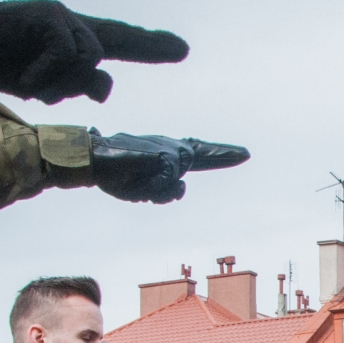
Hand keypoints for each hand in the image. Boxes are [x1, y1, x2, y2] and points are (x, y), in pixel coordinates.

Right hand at [0, 0, 187, 102]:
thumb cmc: (0, 62)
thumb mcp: (45, 83)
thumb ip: (75, 84)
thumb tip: (104, 86)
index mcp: (73, 40)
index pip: (119, 40)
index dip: (149, 46)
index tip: (182, 49)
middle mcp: (73, 24)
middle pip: (106, 51)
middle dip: (117, 62)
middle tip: (132, 62)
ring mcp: (62, 16)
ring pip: (86, 60)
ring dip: (59, 84)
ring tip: (31, 86)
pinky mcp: (49, 15)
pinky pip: (64, 55)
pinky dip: (46, 74)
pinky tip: (27, 78)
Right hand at [90, 131, 247, 203]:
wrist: (96, 159)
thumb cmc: (117, 174)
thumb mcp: (143, 188)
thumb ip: (164, 190)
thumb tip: (181, 187)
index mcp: (167, 153)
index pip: (199, 151)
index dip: (221, 154)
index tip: (244, 154)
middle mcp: (173, 149)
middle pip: (202, 159)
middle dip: (224, 155)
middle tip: (247, 153)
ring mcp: (172, 152)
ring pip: (176, 188)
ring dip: (156, 192)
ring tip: (138, 180)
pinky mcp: (169, 158)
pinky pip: (166, 186)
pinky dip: (150, 188)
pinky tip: (138, 176)